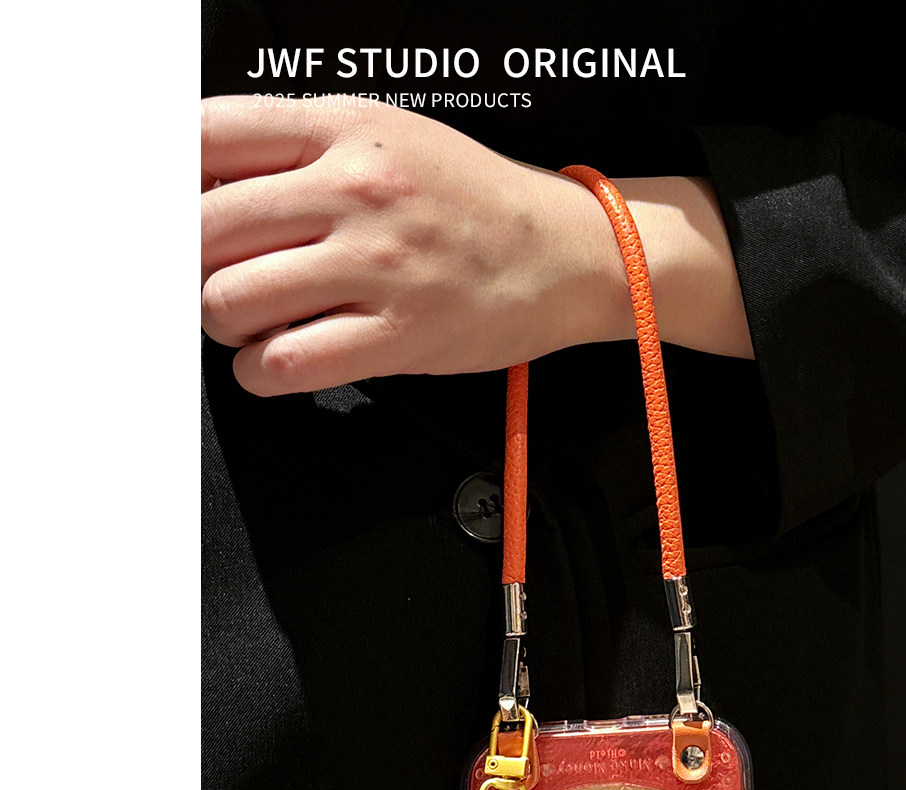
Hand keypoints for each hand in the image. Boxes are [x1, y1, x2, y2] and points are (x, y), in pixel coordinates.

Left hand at [201, 96, 751, 396]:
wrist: (568, 254)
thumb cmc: (476, 202)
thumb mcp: (389, 139)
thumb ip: (302, 152)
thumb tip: (207, 185)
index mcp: (345, 133)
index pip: (207, 138)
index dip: (169, 183)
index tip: (172, 215)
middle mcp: (357, 192)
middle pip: (205, 226)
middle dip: (192, 264)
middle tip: (213, 278)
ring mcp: (379, 265)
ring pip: (232, 298)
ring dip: (222, 320)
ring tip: (248, 322)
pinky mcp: (402, 335)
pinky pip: (288, 361)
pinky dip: (261, 371)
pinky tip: (275, 361)